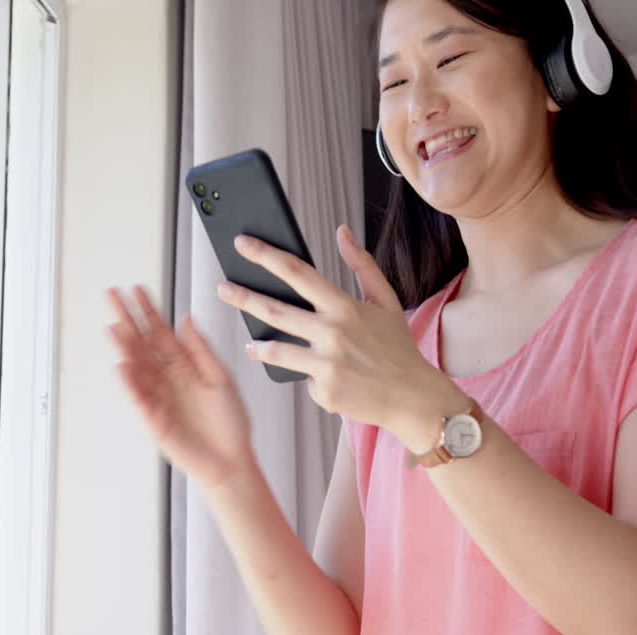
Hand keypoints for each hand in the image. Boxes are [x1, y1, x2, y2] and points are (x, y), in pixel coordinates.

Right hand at [105, 285, 255, 487]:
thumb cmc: (230, 423)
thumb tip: (188, 319)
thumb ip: (201, 349)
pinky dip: (130, 382)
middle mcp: (168, 378)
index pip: (162, 331)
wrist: (231, 459)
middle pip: (143, 342)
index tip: (138, 290)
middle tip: (112, 296)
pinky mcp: (154, 418)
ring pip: (137, 365)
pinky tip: (122, 365)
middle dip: (127, 318)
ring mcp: (159, 396)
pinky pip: (139, 396)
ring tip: (114, 326)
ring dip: (124, 346)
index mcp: (185, 365)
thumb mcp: (221, 377)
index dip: (149, 310)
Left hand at [217, 225, 446, 434]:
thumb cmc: (398, 349)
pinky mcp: (323, 390)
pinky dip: (308, 376)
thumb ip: (362, 265)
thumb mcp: (386, 301)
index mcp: (345, 306)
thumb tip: (342, 232)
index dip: (265, 255)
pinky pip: (302, 378)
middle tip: (223, 288)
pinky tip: (326, 378)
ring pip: (276, 349)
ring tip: (251, 343)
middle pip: (274, 309)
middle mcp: (332, 333)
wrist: (414, 398)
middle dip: (243, 296)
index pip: (296, 272)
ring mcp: (326, 364)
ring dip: (258, 346)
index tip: (243, 244)